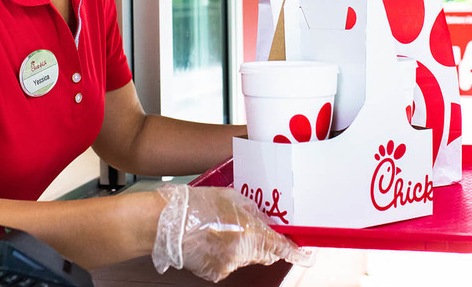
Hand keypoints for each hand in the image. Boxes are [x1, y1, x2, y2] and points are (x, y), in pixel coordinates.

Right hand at [152, 184, 313, 281]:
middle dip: (265, 243)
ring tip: (221, 228)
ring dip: (241, 246)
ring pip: (245, 258)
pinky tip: (211, 238)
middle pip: (264, 253)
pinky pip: (228, 263)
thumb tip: (263, 218)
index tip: (307, 255)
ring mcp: (227, 266)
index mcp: (251, 233)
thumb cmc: (196, 206)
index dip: (296, 252)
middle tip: (253, 227)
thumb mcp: (232, 198)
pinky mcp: (213, 273)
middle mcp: (242, 254)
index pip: (282, 247)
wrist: (165, 223)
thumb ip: (252, 211)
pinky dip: (225, 253)